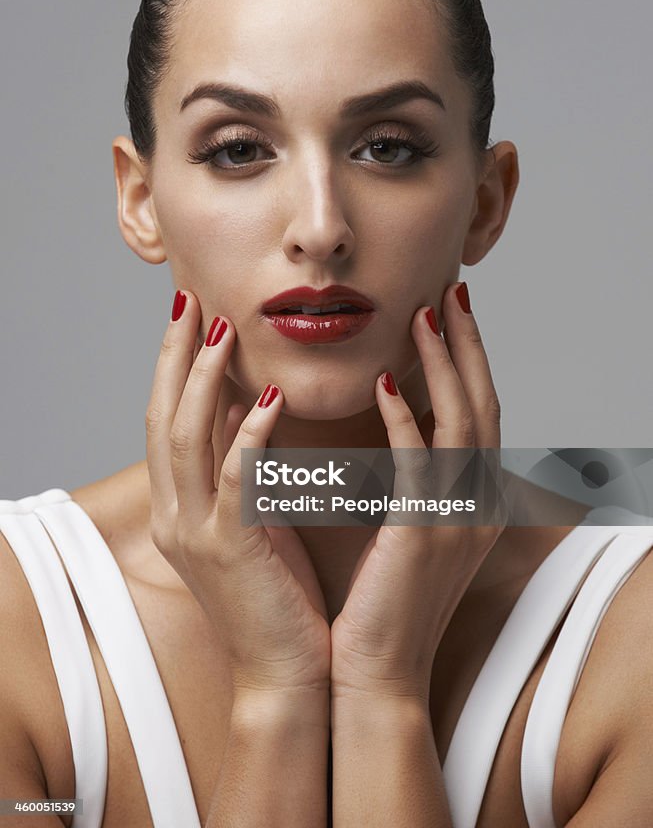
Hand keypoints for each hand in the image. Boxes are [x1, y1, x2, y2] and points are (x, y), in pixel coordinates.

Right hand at [145, 289, 330, 695]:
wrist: (287, 673)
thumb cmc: (279, 593)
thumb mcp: (252, 521)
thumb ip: (243, 467)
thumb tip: (253, 404)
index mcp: (181, 507)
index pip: (166, 419)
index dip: (173, 365)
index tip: (189, 315)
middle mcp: (176, 516)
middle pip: (161, 417)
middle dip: (174, 356)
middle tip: (188, 301)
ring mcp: (196, 534)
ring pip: (184, 438)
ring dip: (203, 379)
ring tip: (220, 330)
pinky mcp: (230, 550)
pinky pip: (235, 479)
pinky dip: (250, 433)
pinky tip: (271, 396)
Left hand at [330, 281, 503, 703]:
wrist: (377, 672)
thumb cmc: (383, 600)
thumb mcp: (409, 528)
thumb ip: (412, 477)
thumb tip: (395, 422)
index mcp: (471, 500)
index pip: (478, 412)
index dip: (468, 359)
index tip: (450, 311)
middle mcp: (475, 504)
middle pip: (481, 403)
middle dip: (467, 343)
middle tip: (452, 290)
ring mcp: (455, 519)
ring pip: (459, 421)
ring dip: (443, 363)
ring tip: (424, 314)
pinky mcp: (422, 533)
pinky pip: (417, 463)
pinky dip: (403, 420)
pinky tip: (382, 385)